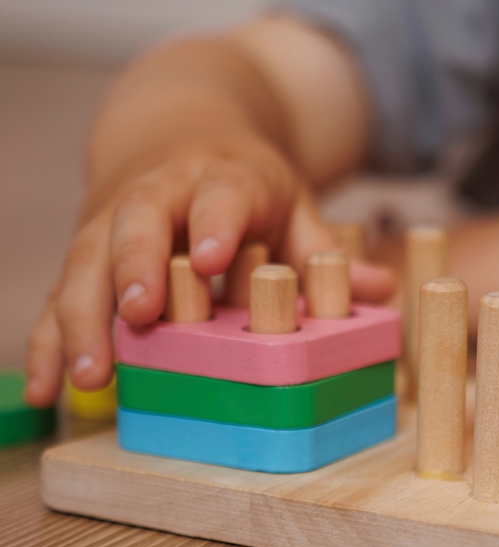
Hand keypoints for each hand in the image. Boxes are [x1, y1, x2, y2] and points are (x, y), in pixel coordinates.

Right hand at [23, 136, 394, 406]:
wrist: (179, 133)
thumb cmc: (243, 183)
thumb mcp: (291, 202)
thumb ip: (324, 247)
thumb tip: (381, 288)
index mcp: (223, 176)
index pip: (220, 193)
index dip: (216, 221)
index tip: (212, 255)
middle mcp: (159, 192)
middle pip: (138, 223)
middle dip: (135, 267)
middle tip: (138, 317)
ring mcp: (114, 221)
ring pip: (86, 260)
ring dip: (80, 317)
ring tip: (88, 375)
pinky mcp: (88, 253)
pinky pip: (60, 295)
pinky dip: (50, 341)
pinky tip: (46, 390)